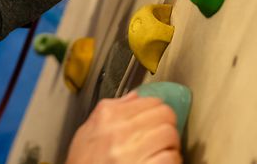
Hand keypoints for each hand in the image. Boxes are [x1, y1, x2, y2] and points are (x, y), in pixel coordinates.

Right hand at [66, 93, 180, 163]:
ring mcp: (132, 151)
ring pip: (170, 134)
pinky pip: (170, 157)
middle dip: (167, 125)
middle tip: (162, 136)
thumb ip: (109, 112)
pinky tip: (159, 163)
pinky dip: (170, 160)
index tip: (156, 119)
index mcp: (106, 116)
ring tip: (161, 151)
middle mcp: (119, 130)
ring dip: (170, 145)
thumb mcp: (86, 133)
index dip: (157, 111)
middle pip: (164, 114)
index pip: (149, 101)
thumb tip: (134, 98)